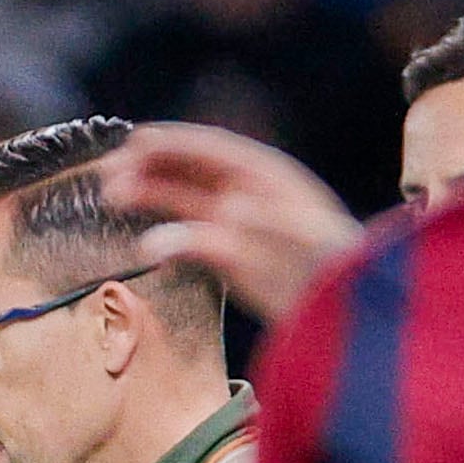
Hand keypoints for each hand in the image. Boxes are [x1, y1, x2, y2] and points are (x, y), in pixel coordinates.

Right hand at [96, 123, 364, 319]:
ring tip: (111, 197)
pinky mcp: (236, 261)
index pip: (213, 149)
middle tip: (108, 174)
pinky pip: (194, 239)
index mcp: (271, 178)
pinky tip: (145, 240)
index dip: (173, 144)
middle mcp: (253, 196)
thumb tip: (171, 236)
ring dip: (151, 197)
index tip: (134, 142)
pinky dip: (168, 236)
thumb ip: (230, 239)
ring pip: (187, 202)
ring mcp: (243, 227)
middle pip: (193, 171)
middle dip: (151, 168)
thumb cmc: (332, 276)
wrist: (355, 320)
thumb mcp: (289, 250)